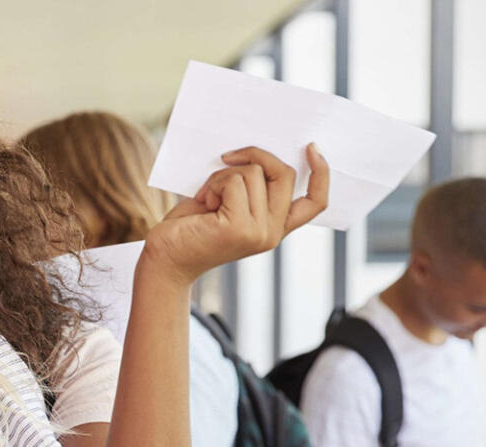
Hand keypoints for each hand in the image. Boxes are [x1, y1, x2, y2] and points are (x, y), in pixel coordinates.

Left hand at [142, 144, 329, 283]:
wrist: (164, 259)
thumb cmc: (191, 227)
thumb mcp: (228, 203)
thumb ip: (250, 186)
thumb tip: (256, 153)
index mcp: (275, 228)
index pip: (315, 203)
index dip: (320, 173)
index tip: (311, 148)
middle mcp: (272, 233)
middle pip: (284, 175)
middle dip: (256, 155)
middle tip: (227, 157)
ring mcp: (258, 232)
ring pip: (253, 173)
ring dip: (223, 175)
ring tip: (207, 196)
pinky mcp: (239, 228)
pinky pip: (234, 182)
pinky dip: (214, 184)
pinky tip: (203, 202)